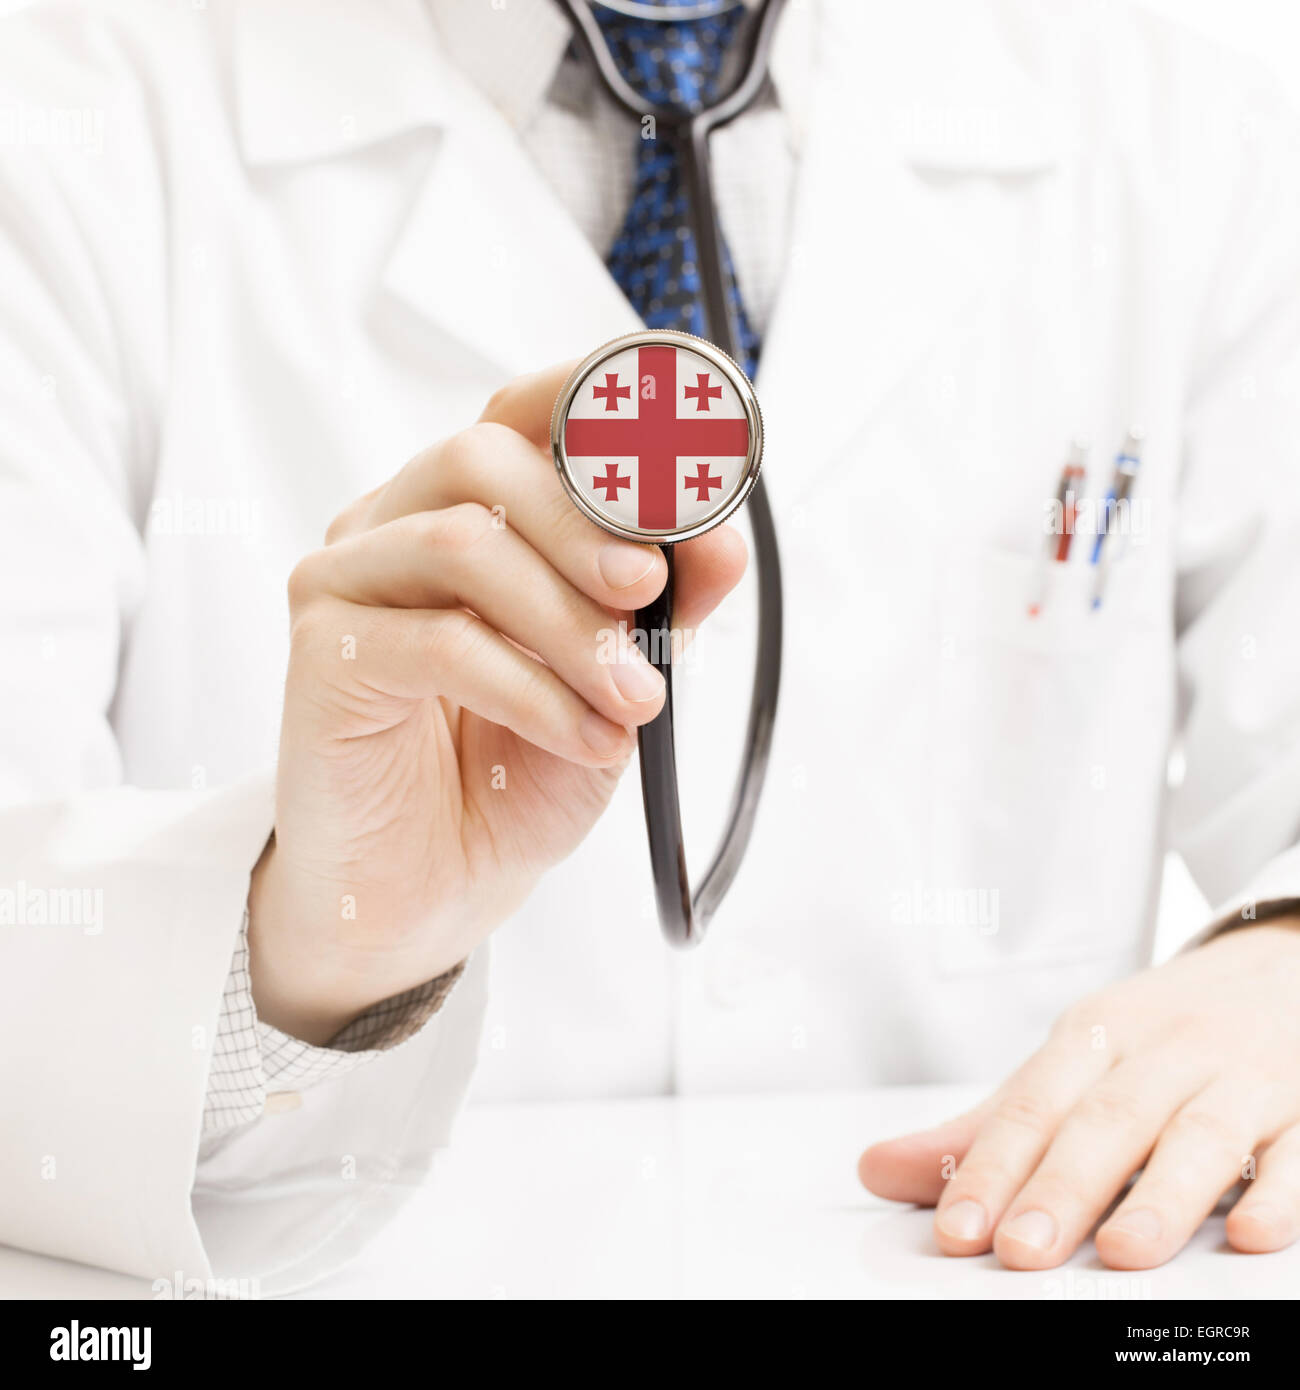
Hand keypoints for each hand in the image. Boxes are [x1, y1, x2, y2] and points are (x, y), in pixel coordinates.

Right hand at [249, 362, 745, 1042]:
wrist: (433, 888)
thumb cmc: (511, 773)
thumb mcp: (617, 683)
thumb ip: (665, 609)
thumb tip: (722, 539)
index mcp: (467, 510)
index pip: (520, 413)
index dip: (594, 401)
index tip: (682, 439)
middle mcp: (397, 526)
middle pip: (482, 459)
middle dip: (585, 524)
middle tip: (650, 593)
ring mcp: (347, 583)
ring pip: (462, 544)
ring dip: (571, 626)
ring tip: (633, 700)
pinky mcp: (323, 654)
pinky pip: (438, 642)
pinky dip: (532, 689)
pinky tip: (583, 736)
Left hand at [859, 920, 1299, 1267]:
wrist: (1280, 963)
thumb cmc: (1162, 1030)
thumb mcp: (1074, 1060)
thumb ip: (985, 1127)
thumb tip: (879, 1170)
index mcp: (1097, 1035)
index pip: (1033, 1103)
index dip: (991, 1165)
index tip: (955, 1227)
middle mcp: (1165, 1050)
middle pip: (1108, 1119)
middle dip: (1062, 1187)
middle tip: (1020, 1250)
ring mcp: (1242, 1076)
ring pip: (1201, 1134)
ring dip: (1162, 1194)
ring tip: (1121, 1252)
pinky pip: (1298, 1150)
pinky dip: (1278, 1191)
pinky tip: (1250, 1233)